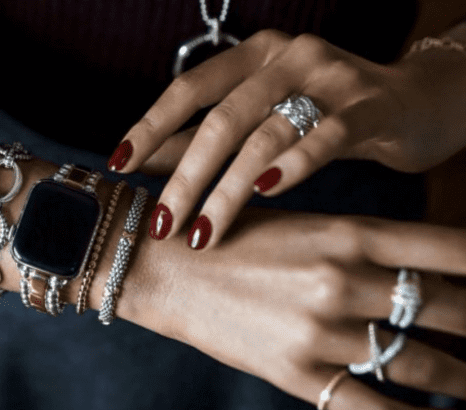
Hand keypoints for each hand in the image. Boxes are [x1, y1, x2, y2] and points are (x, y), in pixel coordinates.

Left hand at [109, 30, 465, 248]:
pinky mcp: (368, 107)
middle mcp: (286, 57)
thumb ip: (209, 136)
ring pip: (265, 135)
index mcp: (253, 55)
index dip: (151, 126)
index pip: (189, 89)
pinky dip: (293, 166)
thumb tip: (150, 164)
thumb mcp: (262, 116)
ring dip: (228, 190)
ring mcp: (329, 77)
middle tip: (163, 224)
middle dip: (187, 177)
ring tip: (203, 234)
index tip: (119, 165)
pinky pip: (325, 137)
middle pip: (222, 120)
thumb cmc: (323, 113)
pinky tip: (265, 192)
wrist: (410, 102)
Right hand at [146, 211, 465, 409]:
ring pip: (424, 364)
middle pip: (449, 308)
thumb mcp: (299, 227)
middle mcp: (342, 280)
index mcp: (345, 233)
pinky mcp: (295, 374)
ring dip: (464, 379)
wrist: (163, 267)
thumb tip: (417, 274)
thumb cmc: (229, 237)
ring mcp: (320, 332)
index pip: (450, 249)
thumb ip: (358, 249)